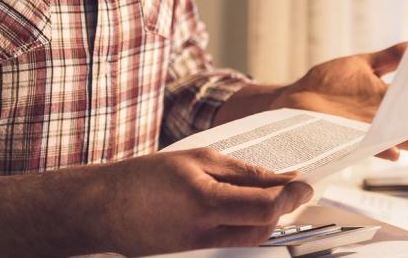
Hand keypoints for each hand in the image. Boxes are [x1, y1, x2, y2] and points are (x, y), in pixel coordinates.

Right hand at [87, 148, 312, 255]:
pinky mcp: (193, 250)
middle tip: (293, 188)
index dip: (292, 194)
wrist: (102, 208)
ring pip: (250, 237)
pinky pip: (231, 240)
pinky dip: (245, 223)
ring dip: (267, 217)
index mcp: (206, 200)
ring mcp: (199, 244)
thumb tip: (276, 178)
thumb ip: (240, 171)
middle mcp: (206, 229)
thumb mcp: (195, 159)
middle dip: (284, 208)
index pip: (266, 204)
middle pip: (264, 227)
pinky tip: (242, 206)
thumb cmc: (142, 178)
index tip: (305, 183)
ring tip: (269, 194)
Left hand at [273, 43, 407, 160]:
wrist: (292, 99)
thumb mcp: (361, 65)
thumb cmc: (324, 84)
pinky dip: (378, 148)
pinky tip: (394, 154)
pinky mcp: (344, 136)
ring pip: (397, 138)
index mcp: (385, 101)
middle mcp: (379, 119)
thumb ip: (387, 58)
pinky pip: (364, 144)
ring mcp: (363, 129)